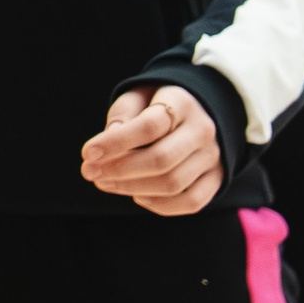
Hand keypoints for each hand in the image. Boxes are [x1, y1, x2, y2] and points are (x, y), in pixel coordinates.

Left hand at [80, 85, 222, 214]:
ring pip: (173, 184)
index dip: (115, 142)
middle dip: (119, 170)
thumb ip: (121, 116)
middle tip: (89, 172)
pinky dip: (160, 205)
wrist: (194, 113)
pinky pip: (191, 202)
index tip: (87, 153)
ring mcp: (213, 157)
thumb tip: (106, 144)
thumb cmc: (154, 104)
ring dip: (132, 188)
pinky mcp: (216, 179)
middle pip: (161, 159)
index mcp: (181, 103)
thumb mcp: (136, 97)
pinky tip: (136, 197)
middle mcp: (202, 131)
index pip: (149, 126)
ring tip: (104, 183)